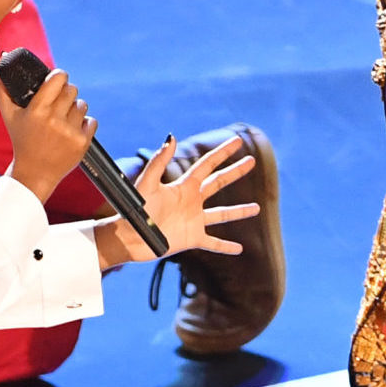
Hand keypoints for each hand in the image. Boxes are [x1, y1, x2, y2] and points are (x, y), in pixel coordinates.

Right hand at [0, 68, 95, 202]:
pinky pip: (91, 121)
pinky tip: (72, 129)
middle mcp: (54, 119)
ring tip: (64, 118)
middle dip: (66, 93)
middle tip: (59, 102)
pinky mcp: (82, 142)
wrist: (35, 173)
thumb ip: (3, 91)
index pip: (58, 79)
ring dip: (75, 109)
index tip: (58, 79)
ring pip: (82, 105)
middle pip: (72, 90)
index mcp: (37, 110)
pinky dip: (85, 123)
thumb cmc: (22, 141)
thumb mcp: (9, 117)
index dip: (60, 76)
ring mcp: (69, 131)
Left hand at [99, 135, 259, 265]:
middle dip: (235, 172)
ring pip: (222, 214)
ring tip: (257, 208)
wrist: (128, 238)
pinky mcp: (192, 239)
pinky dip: (226, 247)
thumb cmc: (134, 210)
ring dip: (239, 211)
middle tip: (252, 162)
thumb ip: (159, 161)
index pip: (207, 165)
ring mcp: (193, 220)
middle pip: (218, 183)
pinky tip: (239, 249)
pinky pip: (213, 243)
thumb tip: (172, 137)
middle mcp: (192, 201)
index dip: (222, 152)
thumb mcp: (147, 184)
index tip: (237, 141)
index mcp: (183, 186)